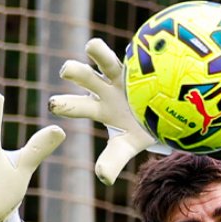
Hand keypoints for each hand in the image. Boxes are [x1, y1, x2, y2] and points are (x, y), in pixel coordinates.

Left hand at [48, 37, 168, 185]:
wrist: (165, 113)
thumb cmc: (140, 128)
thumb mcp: (127, 144)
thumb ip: (113, 159)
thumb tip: (102, 179)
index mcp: (97, 107)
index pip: (76, 105)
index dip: (66, 104)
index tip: (55, 104)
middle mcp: (104, 86)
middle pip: (85, 77)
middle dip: (75, 72)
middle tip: (66, 70)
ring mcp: (124, 72)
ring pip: (106, 59)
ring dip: (98, 52)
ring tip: (92, 46)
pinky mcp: (143, 62)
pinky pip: (139, 52)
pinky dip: (139, 49)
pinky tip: (144, 42)